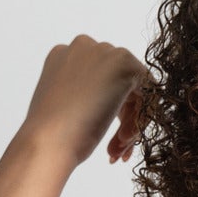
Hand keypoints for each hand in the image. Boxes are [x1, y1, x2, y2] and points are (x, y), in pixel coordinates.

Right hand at [20, 35, 147, 167]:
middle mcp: (83, 47)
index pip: (100, 78)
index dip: (107, 109)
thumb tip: (109, 99)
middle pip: (120, 81)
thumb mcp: (66, 106)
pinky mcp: (124, 65)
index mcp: (63, 56)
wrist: (48, 142)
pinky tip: (123, 139)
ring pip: (135, 88)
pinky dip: (141, 119)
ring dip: (131, 122)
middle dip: (123, 117)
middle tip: (116, 148)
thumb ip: (85, 93)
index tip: (105, 136)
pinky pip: (149, 92)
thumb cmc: (51, 134)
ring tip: (119, 149)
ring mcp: (103, 53)